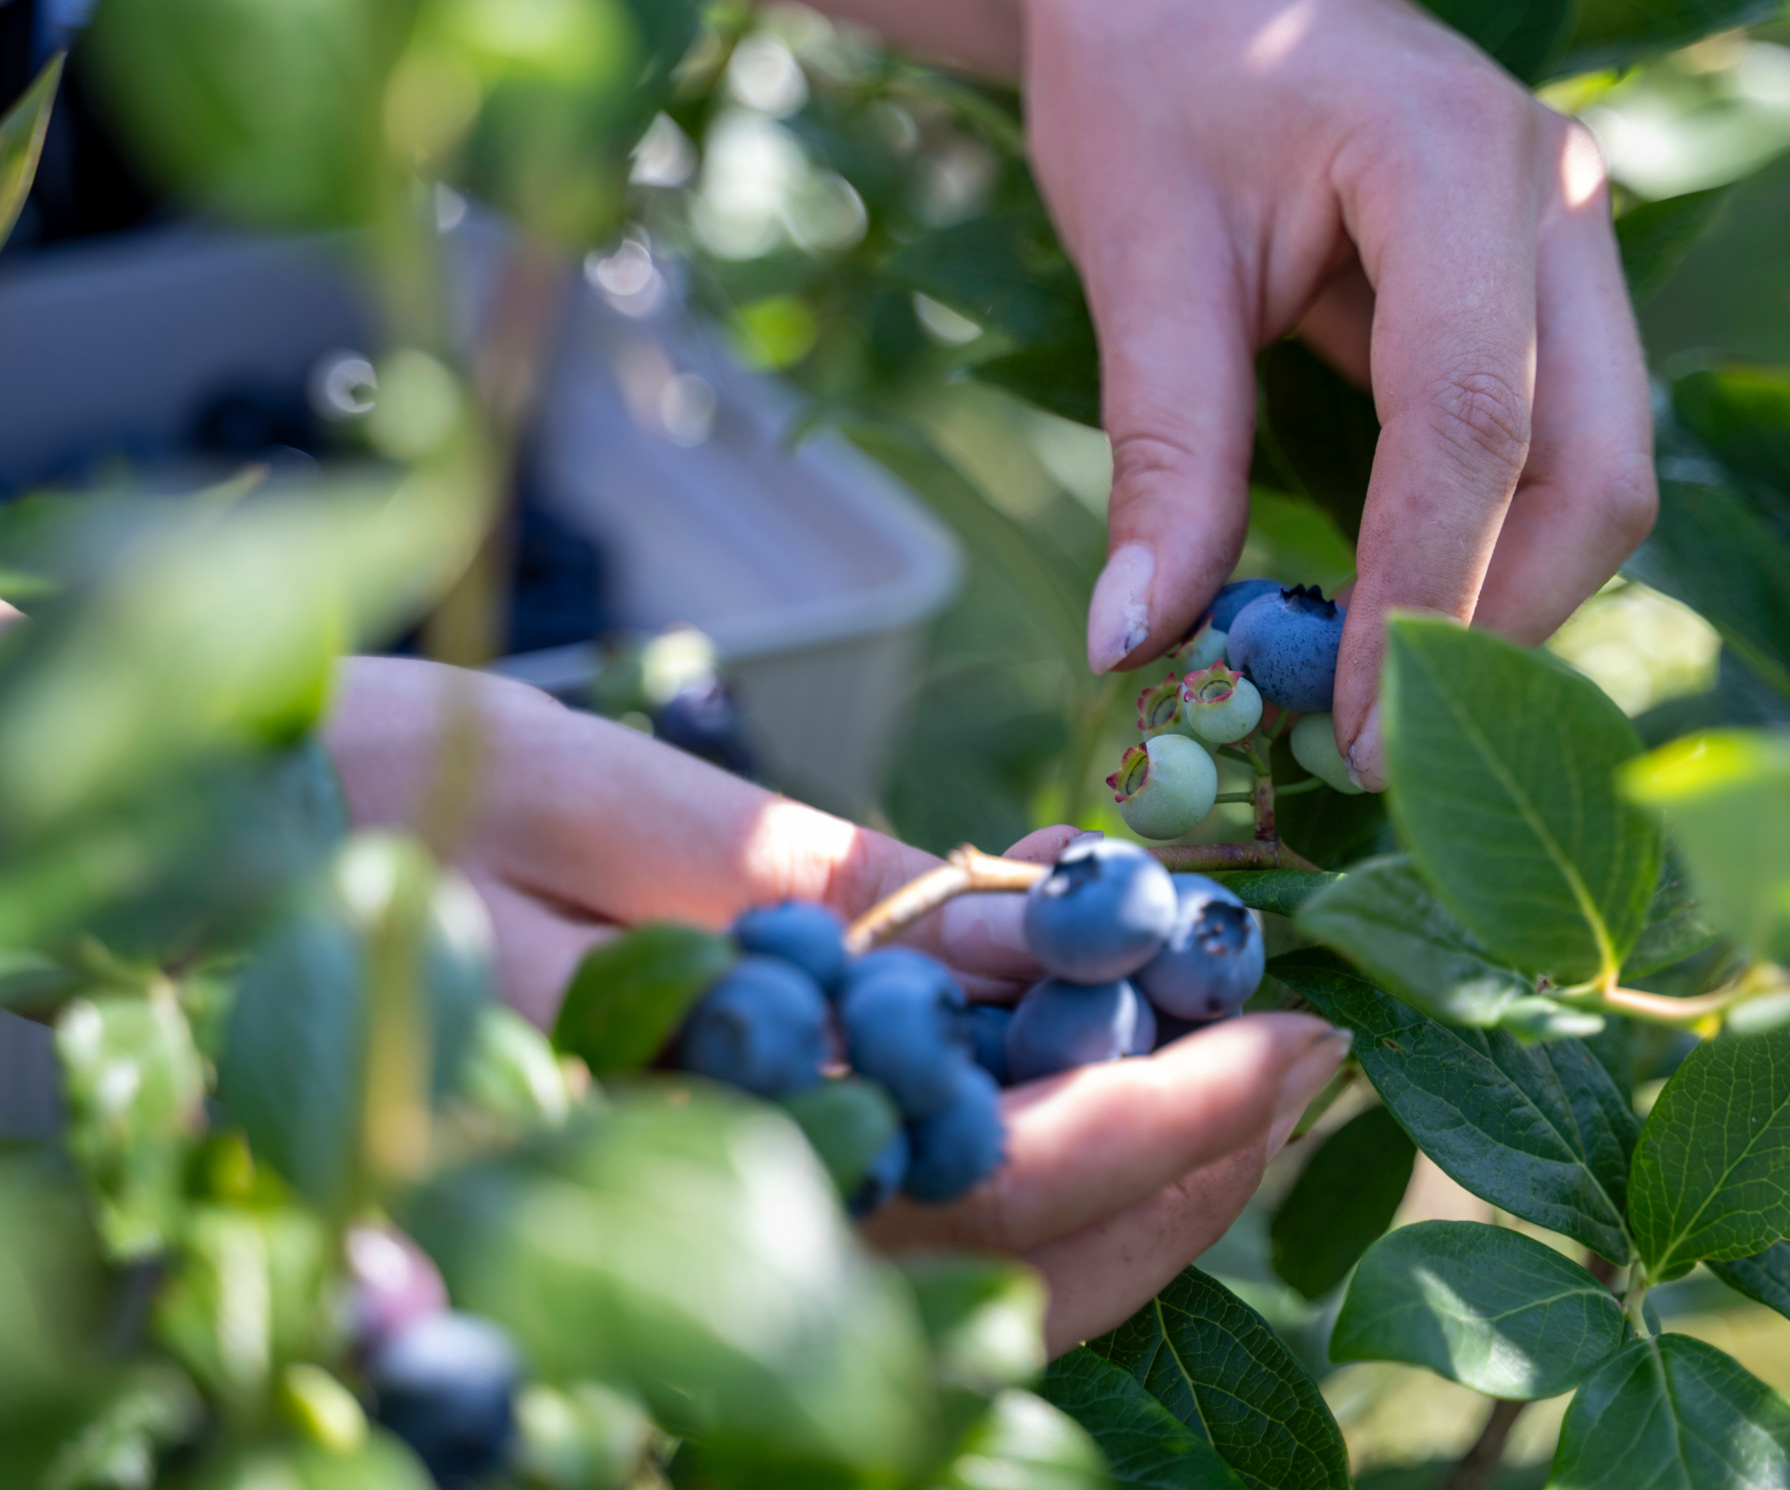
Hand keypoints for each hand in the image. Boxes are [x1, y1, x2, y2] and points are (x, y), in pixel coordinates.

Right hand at [323, 656, 1346, 1348]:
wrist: (181, 868)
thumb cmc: (353, 799)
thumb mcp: (584, 797)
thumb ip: (806, 884)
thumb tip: (1039, 936)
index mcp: (652, 1133)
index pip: (974, 1181)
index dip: (1160, 1115)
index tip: (1290, 1021)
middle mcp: (673, 1232)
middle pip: (1003, 1269)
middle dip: (1191, 1168)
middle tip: (1312, 1049)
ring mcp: (671, 1252)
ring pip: (958, 1289)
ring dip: (1134, 1195)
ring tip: (1247, 1072)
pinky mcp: (674, 1221)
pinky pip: (887, 1255)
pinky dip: (1027, 1188)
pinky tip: (1099, 1090)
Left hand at [735, 0, 1656, 789]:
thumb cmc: (1147, 62)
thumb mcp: (1137, 246)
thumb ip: (1163, 447)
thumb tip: (1140, 644)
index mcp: (1453, 155)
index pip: (1473, 422)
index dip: (1423, 598)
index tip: (1357, 738)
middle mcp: (1556, 196)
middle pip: (1598, 468)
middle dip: (1502, 622)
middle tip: (1381, 750)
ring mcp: (1571, 241)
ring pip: (1601, 471)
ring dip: (1507, 597)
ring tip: (1381, 698)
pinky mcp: (1551, 285)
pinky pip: (1560, 446)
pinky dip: (1492, 545)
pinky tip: (1402, 613)